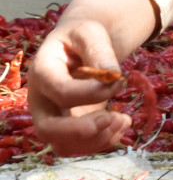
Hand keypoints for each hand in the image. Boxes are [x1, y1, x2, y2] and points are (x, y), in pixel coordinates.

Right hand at [28, 0, 158, 156]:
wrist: (80, 46)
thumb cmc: (82, 36)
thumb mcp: (90, 33)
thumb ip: (100, 51)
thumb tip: (113, 75)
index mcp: (42, 71)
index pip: (60, 91)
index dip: (91, 92)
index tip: (119, 81)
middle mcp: (41, 100)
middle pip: (48, 129)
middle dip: (81, 131)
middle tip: (113, 119)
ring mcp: (51, 117)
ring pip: (63, 145)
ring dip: (97, 140)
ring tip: (124, 120)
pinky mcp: (67, 128)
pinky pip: (78, 147)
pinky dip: (102, 142)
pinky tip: (122, 124)